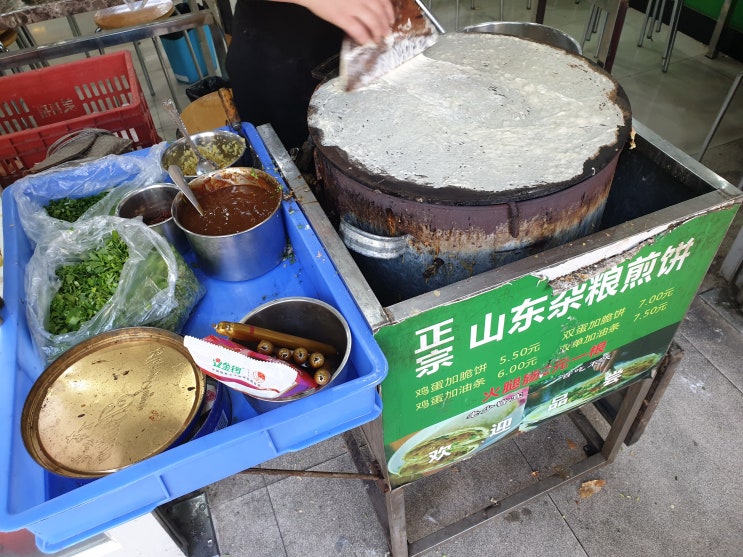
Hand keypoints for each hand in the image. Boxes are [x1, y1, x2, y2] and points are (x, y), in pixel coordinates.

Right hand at [278, 0, 394, 43]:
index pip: (383, 0)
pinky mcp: (341, 16)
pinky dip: (363, 37)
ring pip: (372, 22)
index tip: (391, 19)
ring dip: (377, 32)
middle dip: (385, 25)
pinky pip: (357, 30)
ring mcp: (351, 6)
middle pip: (380, 13)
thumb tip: (371, 7)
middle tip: (386, 33)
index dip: (389, 12)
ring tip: (377, 39)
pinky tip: (364, 41)